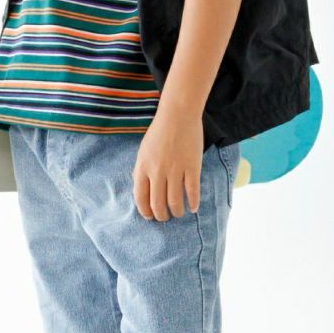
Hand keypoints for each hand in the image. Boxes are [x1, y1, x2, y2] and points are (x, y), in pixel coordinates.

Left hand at [133, 105, 203, 220]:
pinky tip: (193, 208)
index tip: (150, 216)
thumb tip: (142, 190)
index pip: (141, 198)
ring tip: (179, 213)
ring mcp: (175, 170)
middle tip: (165, 217)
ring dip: (177, 212)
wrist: (177, 115)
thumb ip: (141, 171)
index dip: (145, 211)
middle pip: (158, 204)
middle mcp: (157, 172)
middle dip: (161, 216)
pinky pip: (192, 191)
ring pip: (175, 201)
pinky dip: (192, 203)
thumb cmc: (159, 133)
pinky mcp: (192, 167)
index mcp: (142, 168)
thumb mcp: (143, 152)